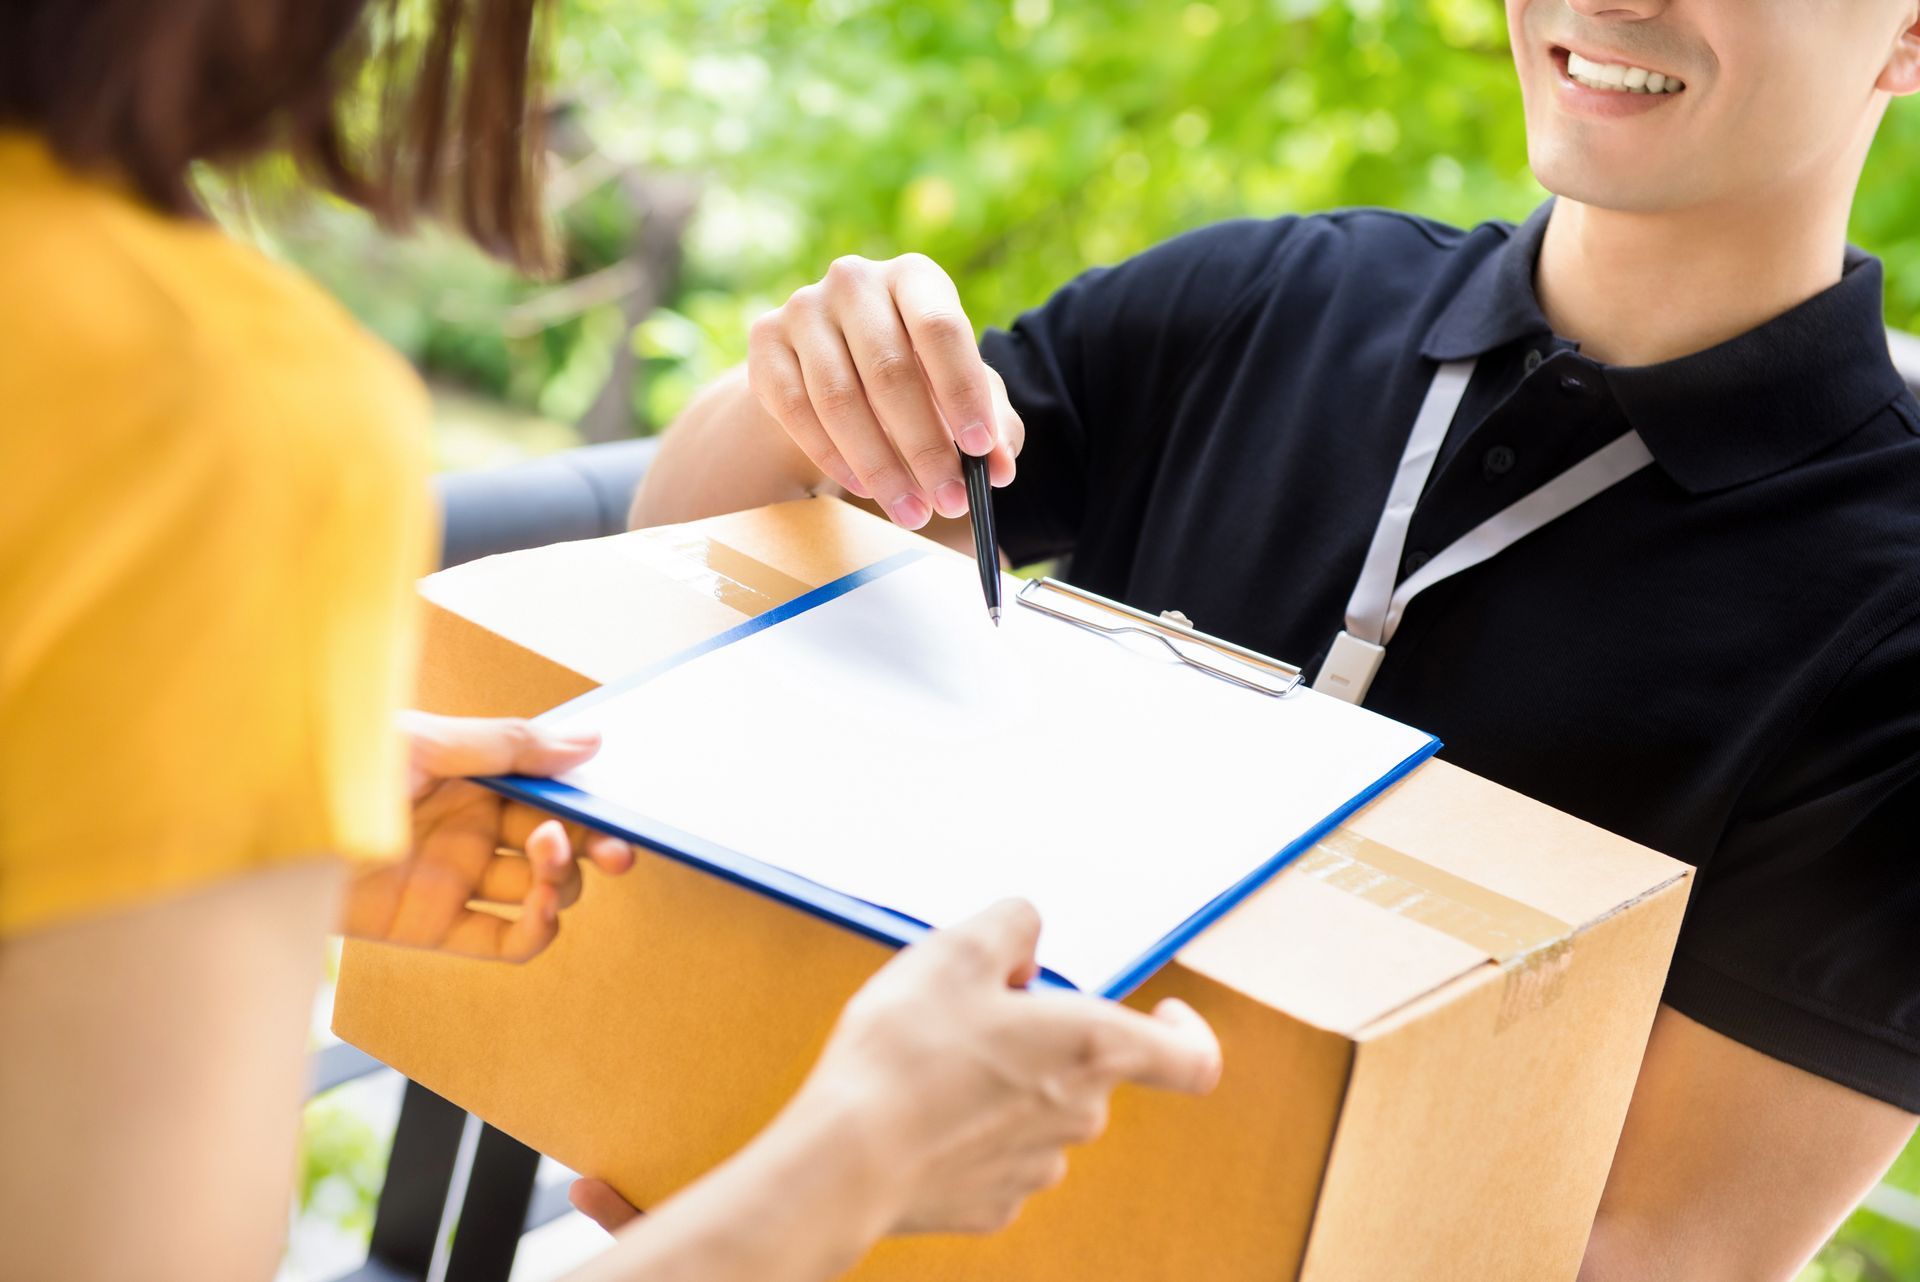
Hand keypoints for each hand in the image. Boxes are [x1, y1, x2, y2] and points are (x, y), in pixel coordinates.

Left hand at [340, 712, 634, 961]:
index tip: (619, 813)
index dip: (588, 807)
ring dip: (565, 879)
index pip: (550, 798)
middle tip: (610, 846)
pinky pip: (505, 941)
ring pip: (543, 893)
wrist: (251, 821)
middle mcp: (467, 831)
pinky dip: (538, 930)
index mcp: (470, 780)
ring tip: (553, 853)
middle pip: (557, 849)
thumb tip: (589, 744)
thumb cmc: (328, 767)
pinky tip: (546, 906)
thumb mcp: (427, 742)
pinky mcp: (431, 928)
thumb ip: (510, 747)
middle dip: (590, 847)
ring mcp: (452, 880)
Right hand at [569, 901, 1221, 1239]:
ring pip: (1041, 1111)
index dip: (1187, 1030)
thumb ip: (1012, 924)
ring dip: (1006, 1083)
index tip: (1165, 1010)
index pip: (1191, 1058)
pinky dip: (969, 1130)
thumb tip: (1028, 938)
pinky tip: (923, 1111)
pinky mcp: (992, 1202)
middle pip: (1090, 1068)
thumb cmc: (905, 1055)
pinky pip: (995, 1153)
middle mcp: (1080, 1114)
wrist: (846, 1160)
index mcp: (1093, 1047)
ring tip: (936, 1060)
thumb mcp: (955, 947)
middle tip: (977, 1010)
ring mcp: (1037, 1167)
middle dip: (1046, 1036)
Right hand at [747, 253, 1025, 528]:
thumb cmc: (914, 372)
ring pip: (839, 399)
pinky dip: (833, 457)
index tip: (980, 449)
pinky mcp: (765, 342)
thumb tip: (999, 469)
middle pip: (889, 372)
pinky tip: (865, 488)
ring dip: (879, 466)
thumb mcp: (958, 388)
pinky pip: (796, 410)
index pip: (940, 329)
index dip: (962, 392)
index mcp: (914, 276)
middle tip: (948, 500)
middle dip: (924, 447)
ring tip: (911, 510)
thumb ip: (990, 422)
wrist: (836, 358)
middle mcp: (854, 281)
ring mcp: (803, 308)